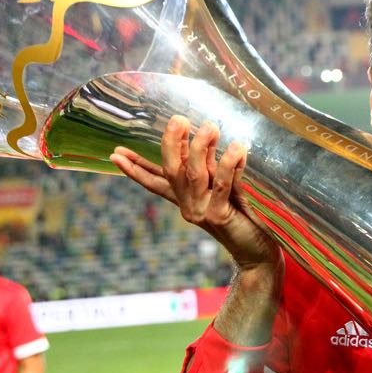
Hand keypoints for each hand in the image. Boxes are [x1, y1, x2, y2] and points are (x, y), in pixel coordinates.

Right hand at [110, 115, 279, 270]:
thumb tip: (206, 134)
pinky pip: (222, 184)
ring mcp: (202, 212)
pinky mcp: (219, 216)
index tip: (114, 153)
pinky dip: (229, 164)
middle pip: (172, 170)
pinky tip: (238, 148)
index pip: (155, 181)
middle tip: (178, 119)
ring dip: (200, 147)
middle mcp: (189, 206)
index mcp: (186, 199)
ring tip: (210, 126)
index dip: (136, 168)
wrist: (257, 253)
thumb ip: (213, 167)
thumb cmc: (244, 218)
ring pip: (194, 174)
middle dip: (171, 143)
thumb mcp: (225, 188)